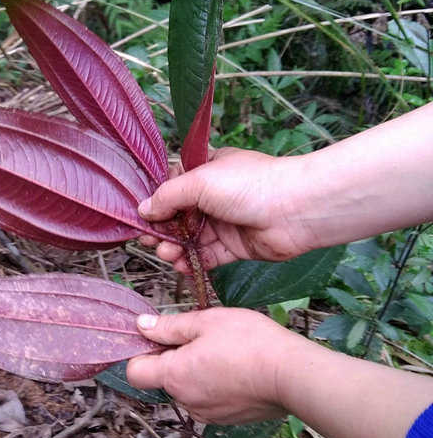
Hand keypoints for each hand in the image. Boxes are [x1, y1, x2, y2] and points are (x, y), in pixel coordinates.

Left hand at [126, 307, 290, 424]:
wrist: (292, 376)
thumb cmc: (251, 342)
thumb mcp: (207, 322)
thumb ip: (170, 326)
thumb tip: (141, 326)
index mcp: (174, 376)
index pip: (135, 372)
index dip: (143, 353)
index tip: (162, 338)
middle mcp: (185, 401)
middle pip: (164, 379)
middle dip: (176, 360)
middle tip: (204, 339)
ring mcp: (207, 414)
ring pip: (188, 390)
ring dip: (196, 373)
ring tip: (225, 354)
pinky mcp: (227, 420)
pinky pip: (208, 401)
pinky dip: (215, 387)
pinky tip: (236, 371)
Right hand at [138, 147, 310, 270]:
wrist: (295, 210)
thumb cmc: (250, 185)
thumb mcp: (200, 181)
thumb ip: (168, 196)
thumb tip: (144, 209)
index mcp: (206, 171)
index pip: (172, 186)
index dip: (156, 202)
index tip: (142, 217)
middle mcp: (213, 196)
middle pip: (178, 216)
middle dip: (162, 229)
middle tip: (149, 241)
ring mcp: (224, 222)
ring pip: (190, 239)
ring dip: (174, 248)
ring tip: (167, 255)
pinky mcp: (234, 246)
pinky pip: (206, 256)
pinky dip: (192, 262)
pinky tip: (181, 266)